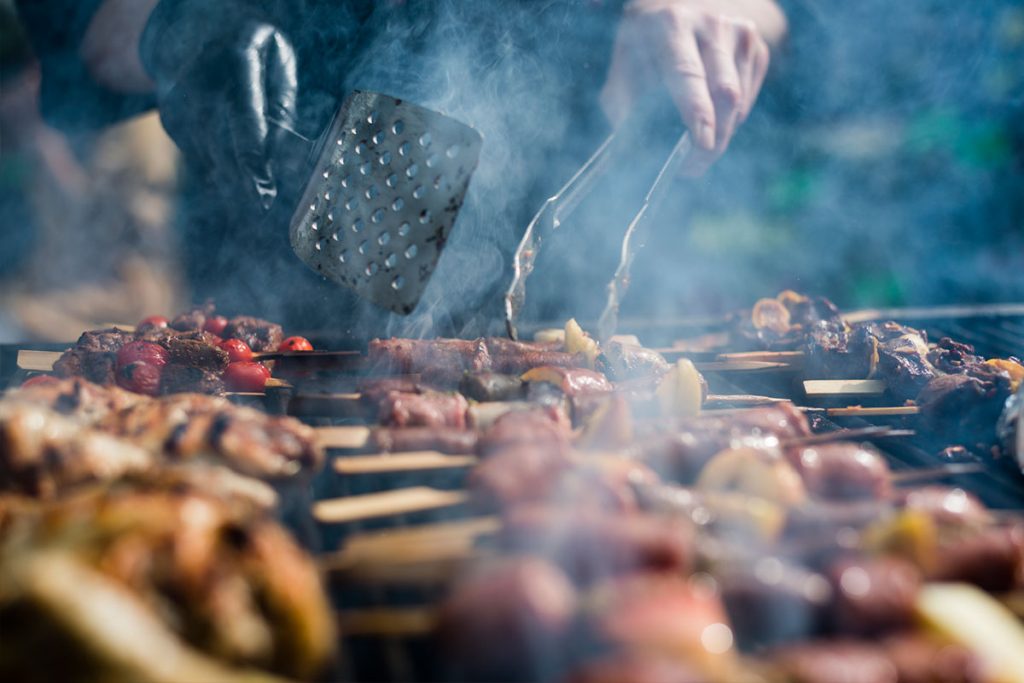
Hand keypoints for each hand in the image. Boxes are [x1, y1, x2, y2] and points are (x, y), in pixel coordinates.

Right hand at [140, 0, 297, 209]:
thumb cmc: (249, 44)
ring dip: (233, 183)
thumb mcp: (277, 55)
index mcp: (235, 58)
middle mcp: (199, 81)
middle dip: (245, 180)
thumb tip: (285, 148)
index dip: (253, 153)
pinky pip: (199, 155)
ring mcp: (178, 101)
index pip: (243, 112)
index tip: (265, 185)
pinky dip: (220, 171)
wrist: (189, 26)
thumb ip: (284, 99)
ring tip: (257, 205)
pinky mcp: (170, 119)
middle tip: (267, 207)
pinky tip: (238, 184)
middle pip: (222, 142)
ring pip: (208, 155)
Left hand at [601, 0, 772, 175]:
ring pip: (739, 102)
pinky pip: (747, 101)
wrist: (686, 2)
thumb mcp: (624, 60)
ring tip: (695, 147)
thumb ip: (621, 103)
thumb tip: (628, 149)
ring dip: (719, 135)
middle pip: (724, 93)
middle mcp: (712, 24)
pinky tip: (709, 118)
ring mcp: (741, 34)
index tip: (701, 144)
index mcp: (672, 24)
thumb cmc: (647, 41)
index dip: (697, 112)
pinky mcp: (758, 49)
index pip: (688, 74)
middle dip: (712, 140)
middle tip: (691, 168)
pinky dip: (729, 121)